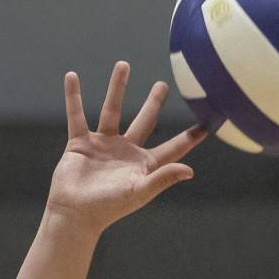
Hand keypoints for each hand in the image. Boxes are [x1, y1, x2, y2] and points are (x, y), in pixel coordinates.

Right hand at [46, 61, 207, 234]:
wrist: (75, 213)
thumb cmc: (108, 208)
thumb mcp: (139, 192)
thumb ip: (163, 178)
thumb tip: (190, 170)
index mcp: (144, 165)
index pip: (172, 148)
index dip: (189, 139)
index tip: (206, 124)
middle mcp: (126, 151)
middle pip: (144, 121)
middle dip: (154, 103)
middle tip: (163, 85)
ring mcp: (103, 145)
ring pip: (112, 110)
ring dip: (116, 88)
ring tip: (123, 64)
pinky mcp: (80, 143)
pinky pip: (76, 115)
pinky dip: (73, 97)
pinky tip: (72, 77)